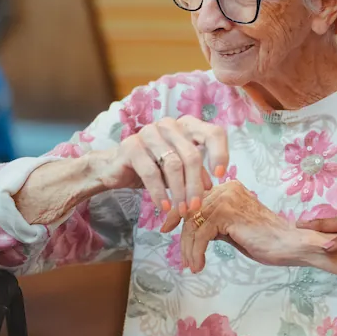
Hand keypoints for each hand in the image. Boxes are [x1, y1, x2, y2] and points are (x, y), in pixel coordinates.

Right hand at [89, 116, 228, 216]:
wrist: (116, 168)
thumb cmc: (154, 167)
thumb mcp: (179, 170)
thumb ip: (195, 172)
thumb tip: (209, 185)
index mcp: (186, 125)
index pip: (213, 133)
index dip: (220, 153)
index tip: (220, 175)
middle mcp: (169, 125)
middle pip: (192, 155)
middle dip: (195, 184)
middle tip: (196, 207)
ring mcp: (149, 133)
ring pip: (173, 164)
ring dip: (179, 191)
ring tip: (182, 210)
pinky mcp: (131, 146)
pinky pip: (151, 172)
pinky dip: (159, 192)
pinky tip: (164, 206)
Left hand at [164, 180, 290, 272]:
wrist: (288, 244)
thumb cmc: (264, 239)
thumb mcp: (232, 228)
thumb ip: (213, 223)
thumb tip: (189, 228)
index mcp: (228, 187)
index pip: (194, 198)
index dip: (177, 214)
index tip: (166, 228)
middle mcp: (226, 187)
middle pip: (190, 211)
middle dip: (183, 237)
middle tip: (183, 259)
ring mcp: (227, 198)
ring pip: (192, 224)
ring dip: (189, 249)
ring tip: (193, 265)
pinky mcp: (227, 213)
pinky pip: (200, 235)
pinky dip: (196, 253)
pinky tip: (199, 265)